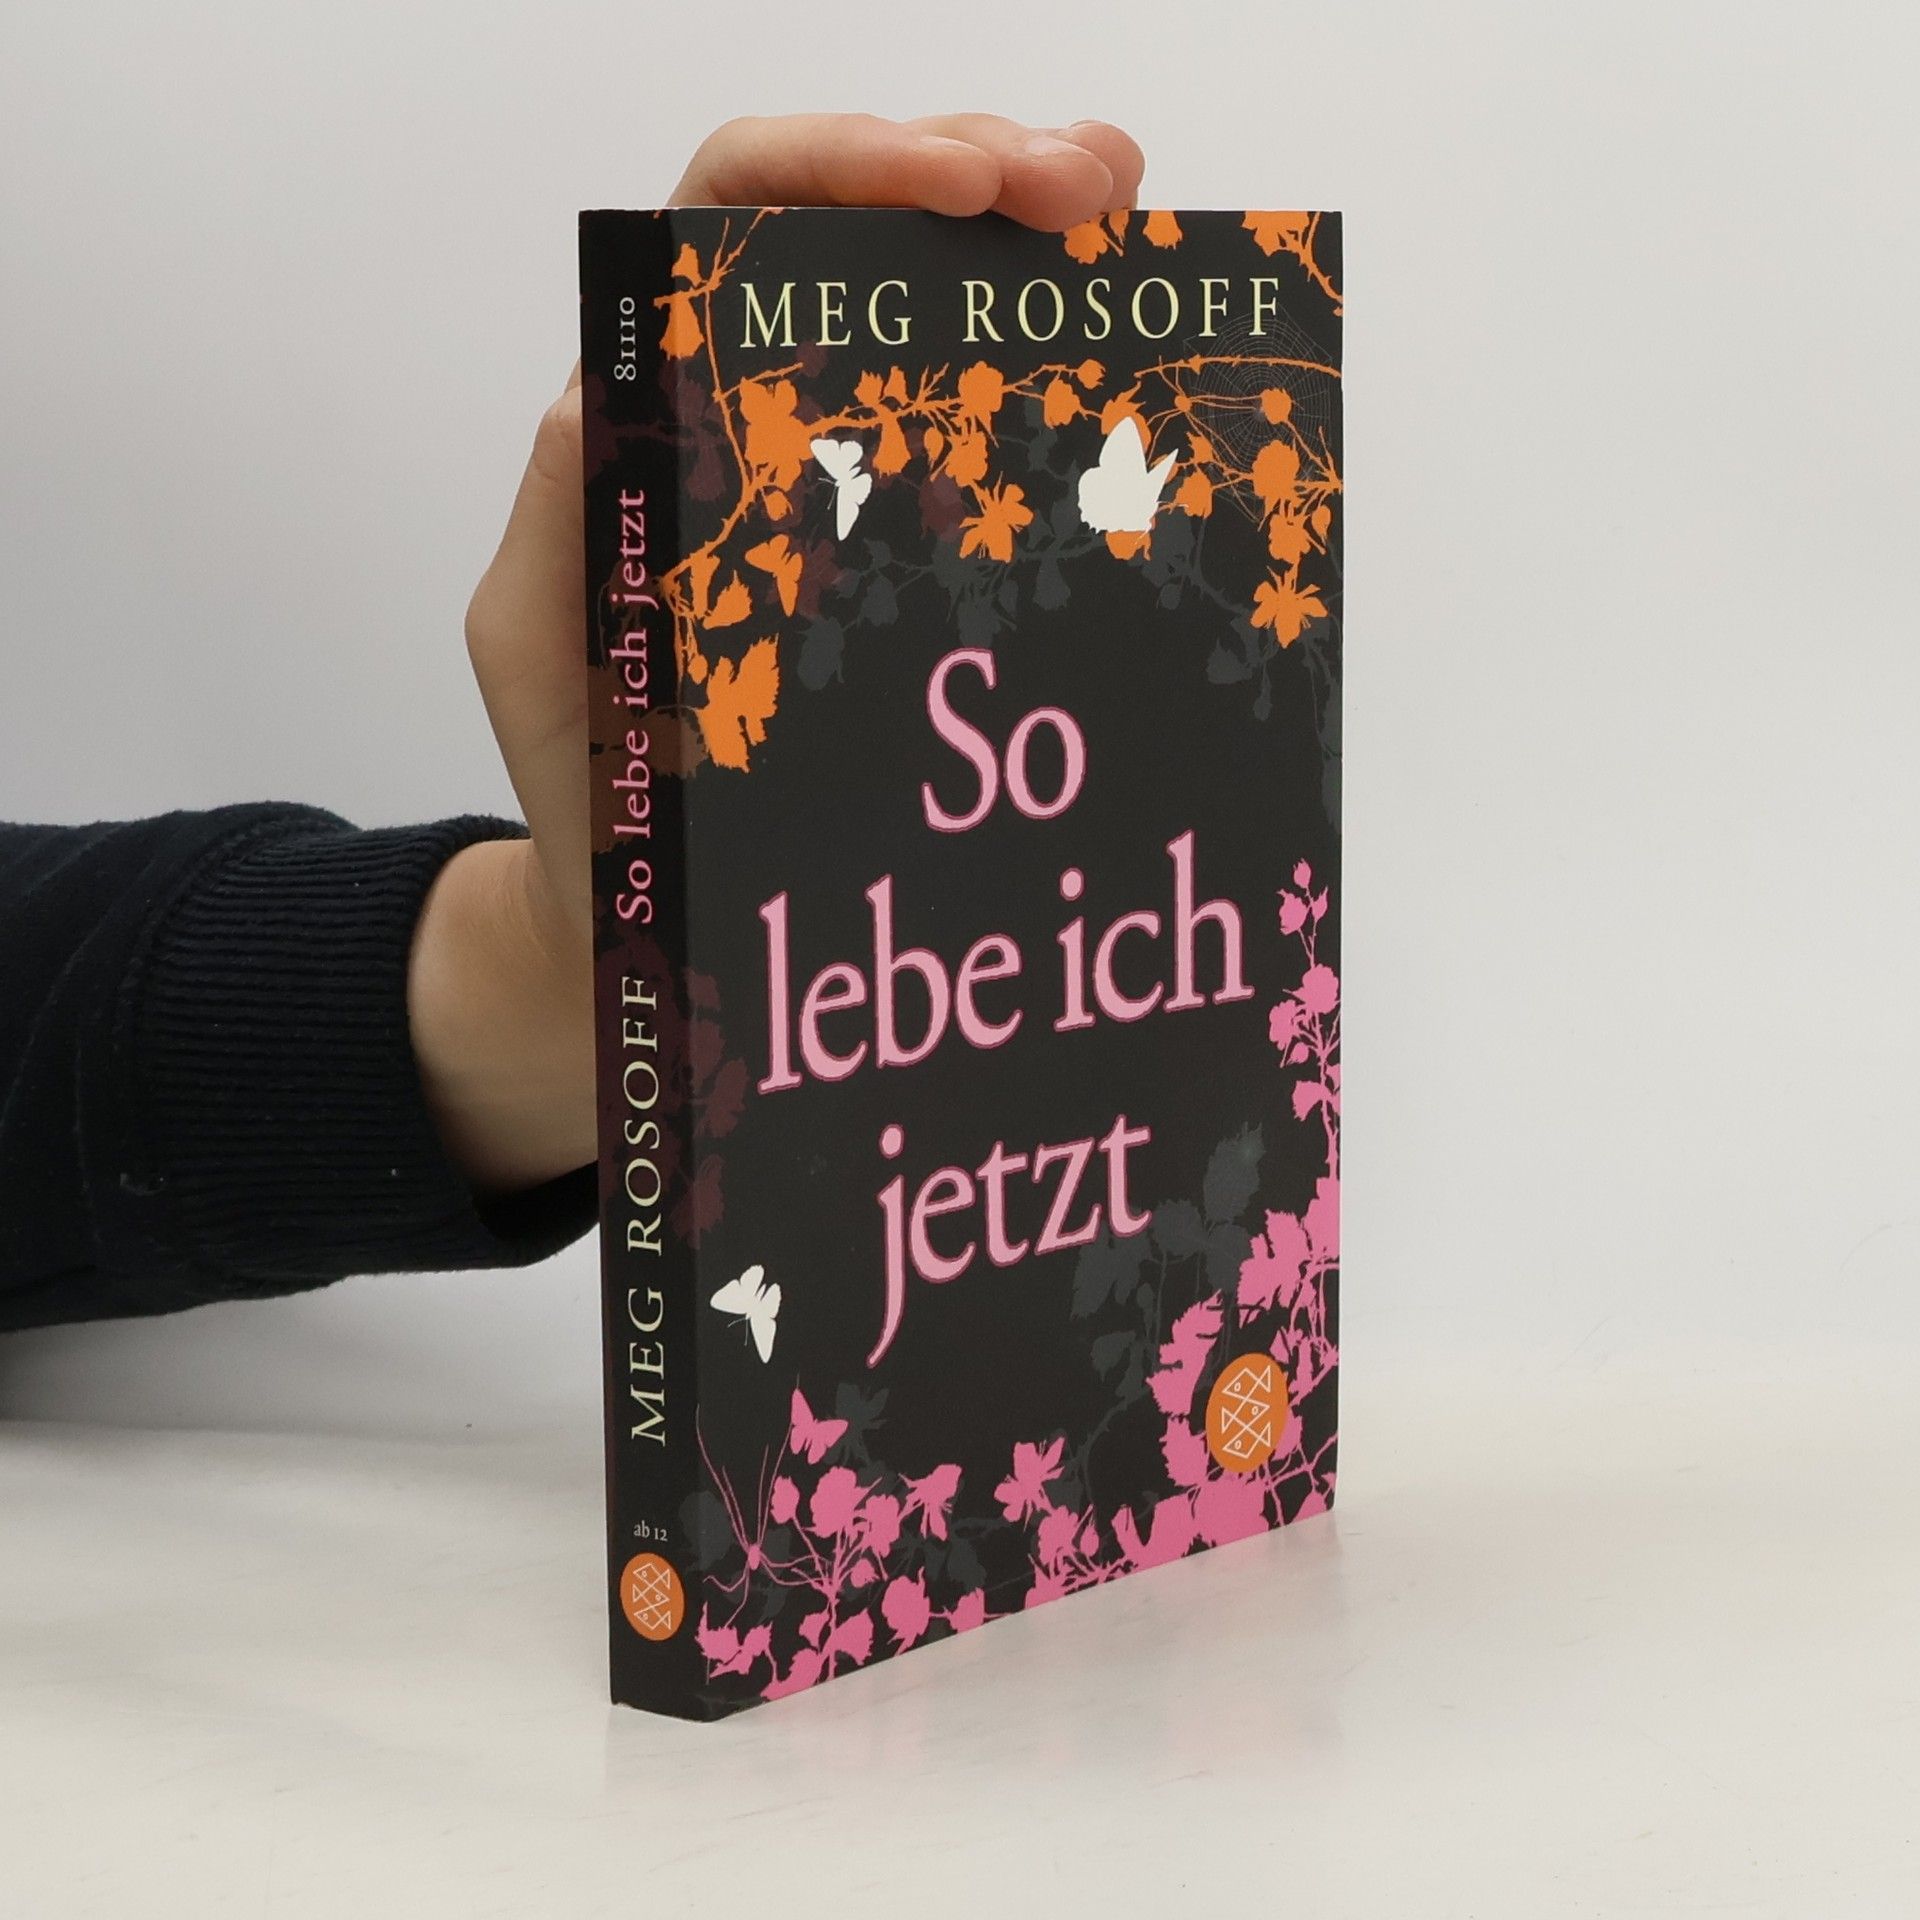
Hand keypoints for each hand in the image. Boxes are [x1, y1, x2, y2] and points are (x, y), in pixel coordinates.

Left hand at [416, 113, 1145, 1191]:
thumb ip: (565, 518)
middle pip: (859, 231)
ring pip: (935, 308)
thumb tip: (614, 386)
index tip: (962, 186)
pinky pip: (984, 437)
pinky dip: (1057, 369)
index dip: (842, 166)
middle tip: (1092, 186)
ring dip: (1035, 239)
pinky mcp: (908, 559)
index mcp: (660, 411)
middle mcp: (755, 417)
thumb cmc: (587, 790)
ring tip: (1125, 218)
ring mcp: (844, 483)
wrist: (638, 911)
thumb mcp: (543, 645)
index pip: (731, 222)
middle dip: (978, 169)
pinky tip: (1130, 344)